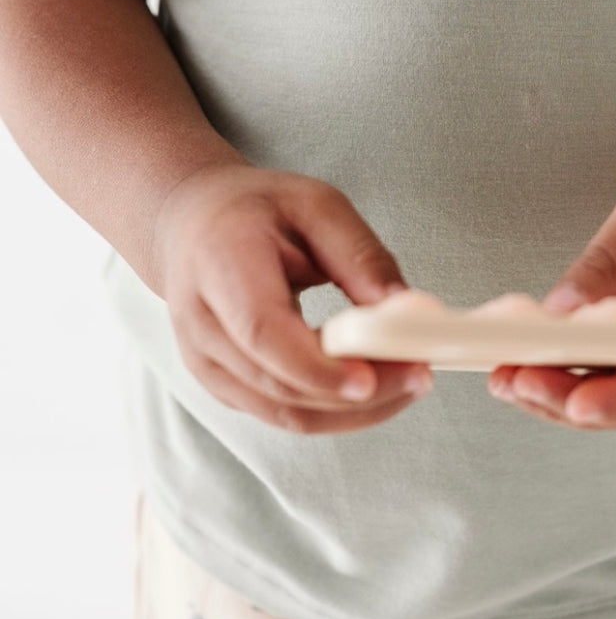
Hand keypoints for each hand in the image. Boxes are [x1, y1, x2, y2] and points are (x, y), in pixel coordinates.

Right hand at [152, 160, 433, 433]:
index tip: (371, 378)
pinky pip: (283, 414)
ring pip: (285, 412)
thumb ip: (360, 255)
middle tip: (421, 373)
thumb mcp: (317, 204)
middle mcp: (202, 325)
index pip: (262, 332)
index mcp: (221, 264)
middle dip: (358, 392)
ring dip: (355, 411)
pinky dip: (335, 411)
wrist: (191, 225)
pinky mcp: (222, 386)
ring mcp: (205, 364)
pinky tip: (377, 387)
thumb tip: (407, 310)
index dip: (316, 365)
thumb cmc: (257, 209)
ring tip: (411, 380)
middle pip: (280, 384)